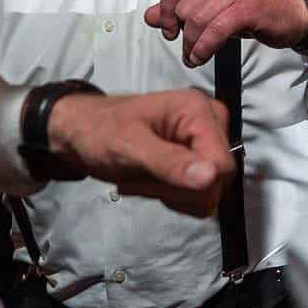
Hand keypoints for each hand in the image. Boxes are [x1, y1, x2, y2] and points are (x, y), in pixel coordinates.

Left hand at [45, 89, 234, 217]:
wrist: (84, 134)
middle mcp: (210, 124)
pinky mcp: (198, 161)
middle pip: (216, 182)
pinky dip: (172, 195)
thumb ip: (171, 162)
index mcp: (199, 111)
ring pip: (207, 193)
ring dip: (171, 193)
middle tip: (144, 174)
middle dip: (177, 188)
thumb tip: (211, 176)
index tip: (156, 175)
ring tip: (144, 175)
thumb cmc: (102, 131)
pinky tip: (152, 179)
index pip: (223, 165)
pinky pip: (199, 196)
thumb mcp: (130, 146)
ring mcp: (205, 144)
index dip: (194, 182)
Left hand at [144, 0, 307, 65]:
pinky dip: (204, 48)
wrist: (292, 9)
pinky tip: (202, 56)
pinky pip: (215, 31)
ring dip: (191, 44)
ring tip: (194, 55)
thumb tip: (150, 16)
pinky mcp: (247, 6)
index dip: (165, 12)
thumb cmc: (253, 3)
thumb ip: (181, 5)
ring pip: (198, 20)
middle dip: (181, 33)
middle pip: (184, 6)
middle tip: (185, 47)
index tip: (168, 29)